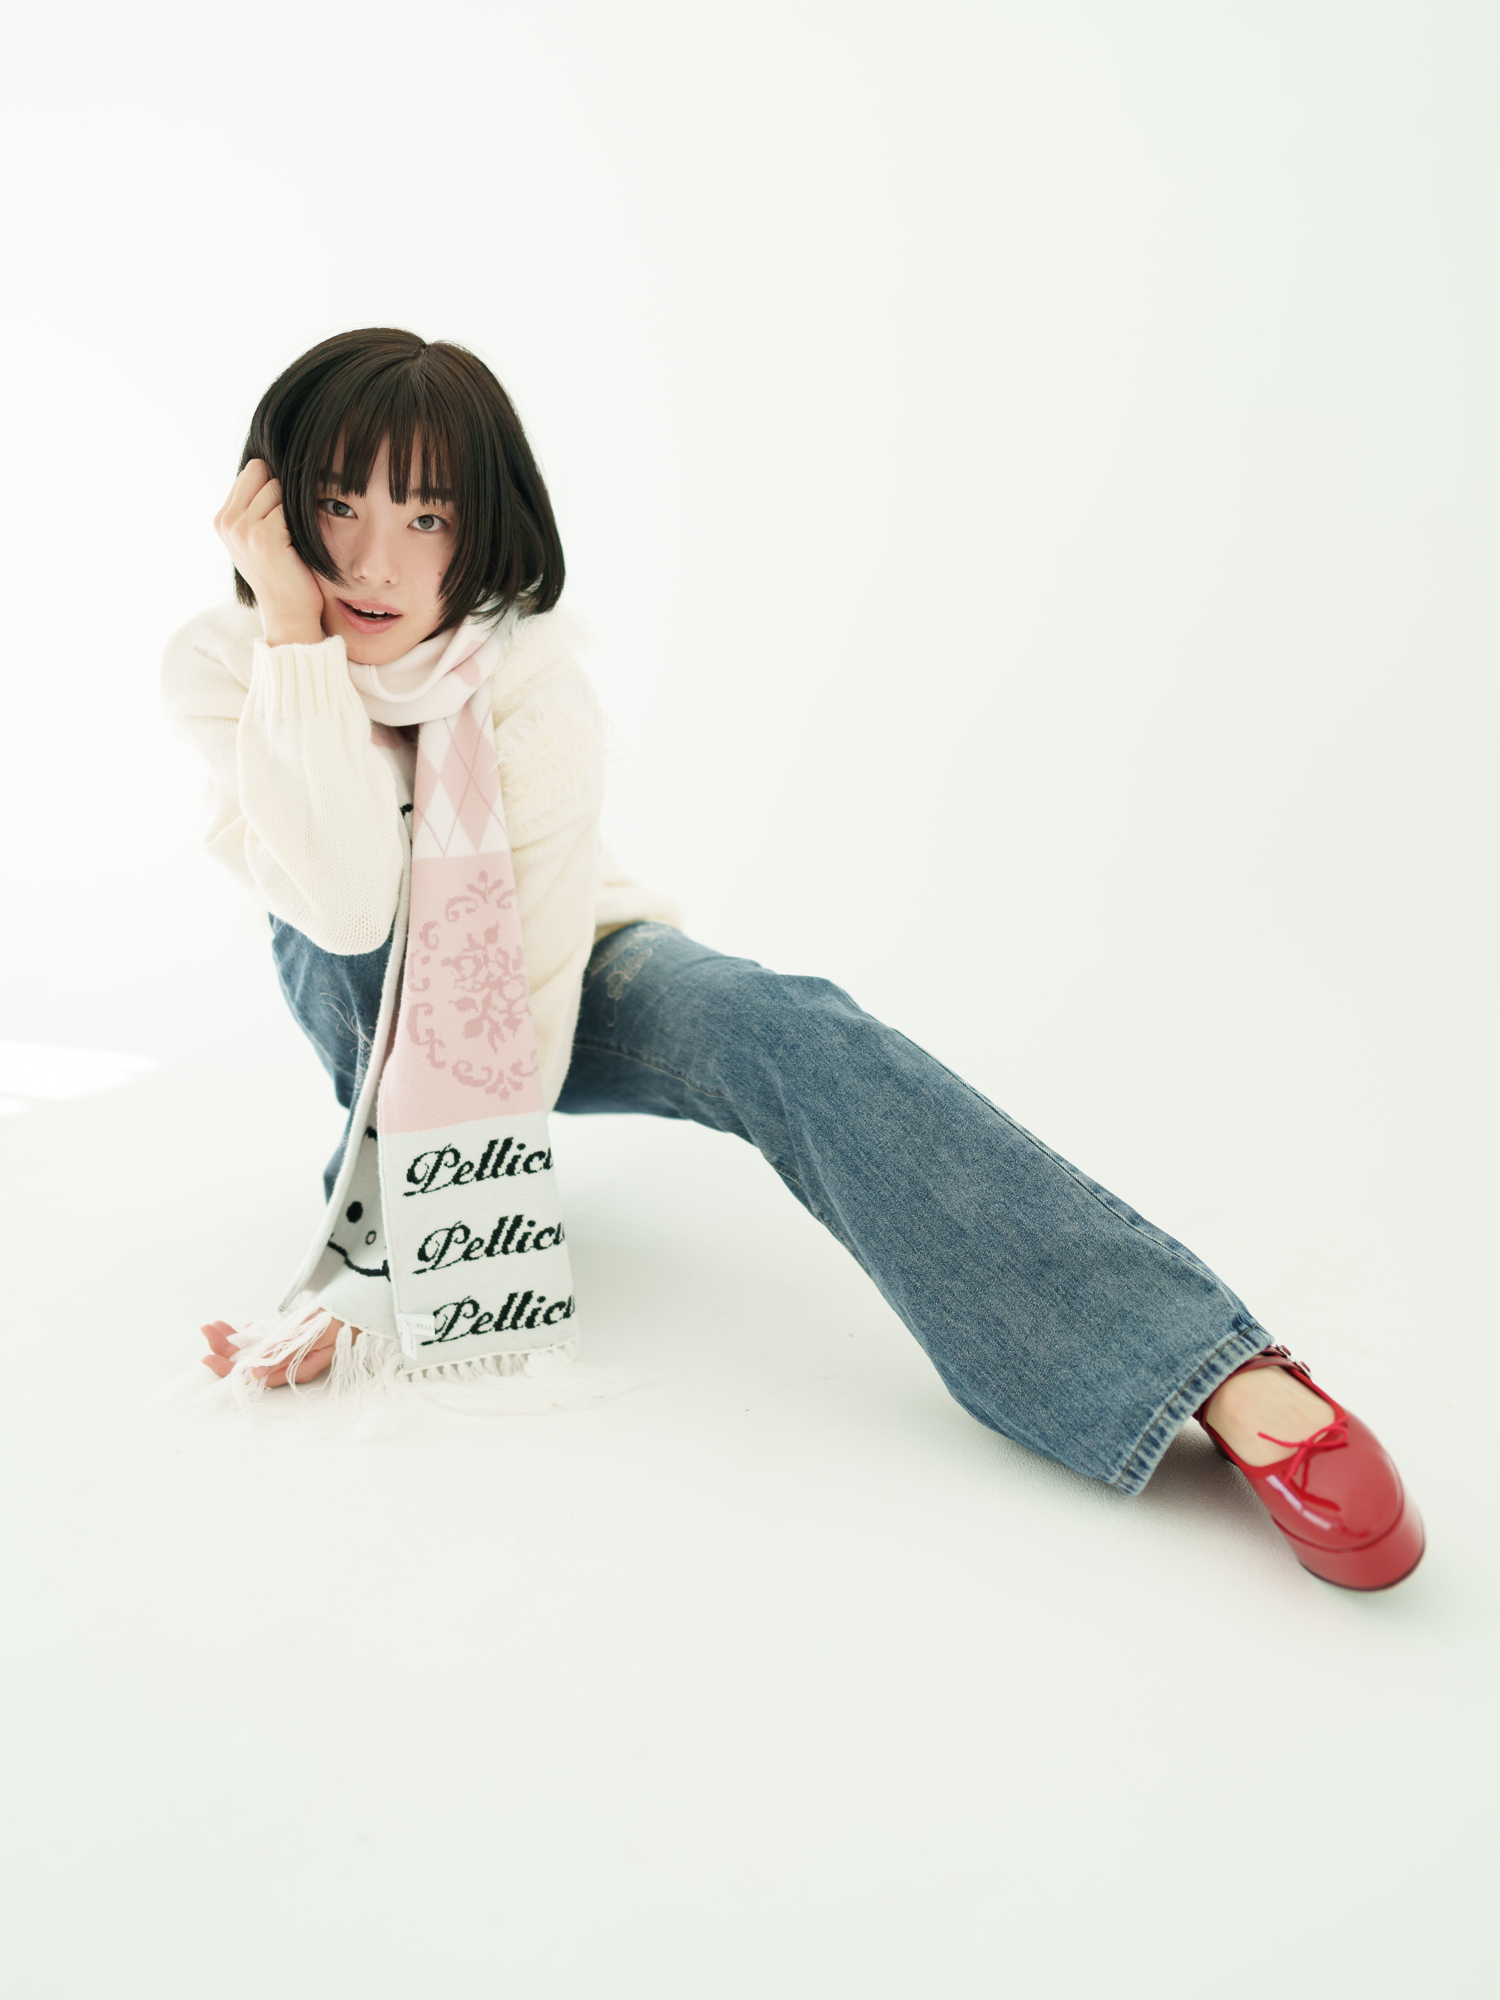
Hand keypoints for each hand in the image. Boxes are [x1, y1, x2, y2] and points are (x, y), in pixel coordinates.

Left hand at [200, 1316, 345, 1386]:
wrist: (362, 1305)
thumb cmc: (344, 1319)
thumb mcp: (316, 1333)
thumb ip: (286, 1351)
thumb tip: (255, 1371)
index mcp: (295, 1369)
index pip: (254, 1376)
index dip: (227, 1368)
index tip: (207, 1355)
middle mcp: (289, 1365)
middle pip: (249, 1365)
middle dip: (224, 1349)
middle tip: (206, 1329)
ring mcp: (290, 1353)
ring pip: (254, 1352)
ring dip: (232, 1339)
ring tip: (213, 1325)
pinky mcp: (292, 1341)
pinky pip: (265, 1343)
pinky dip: (248, 1335)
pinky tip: (237, 1328)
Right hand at [214, 459, 327, 646]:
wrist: (290, 612)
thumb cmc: (284, 572)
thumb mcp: (260, 536)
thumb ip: (257, 504)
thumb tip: (273, 462)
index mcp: (223, 519)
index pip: (252, 471)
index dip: (272, 486)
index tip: (281, 515)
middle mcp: (227, 521)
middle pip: (261, 470)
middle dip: (280, 492)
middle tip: (287, 528)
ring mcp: (242, 528)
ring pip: (277, 486)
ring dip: (292, 509)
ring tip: (291, 539)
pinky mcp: (263, 535)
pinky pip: (288, 506)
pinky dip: (300, 522)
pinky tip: (297, 545)